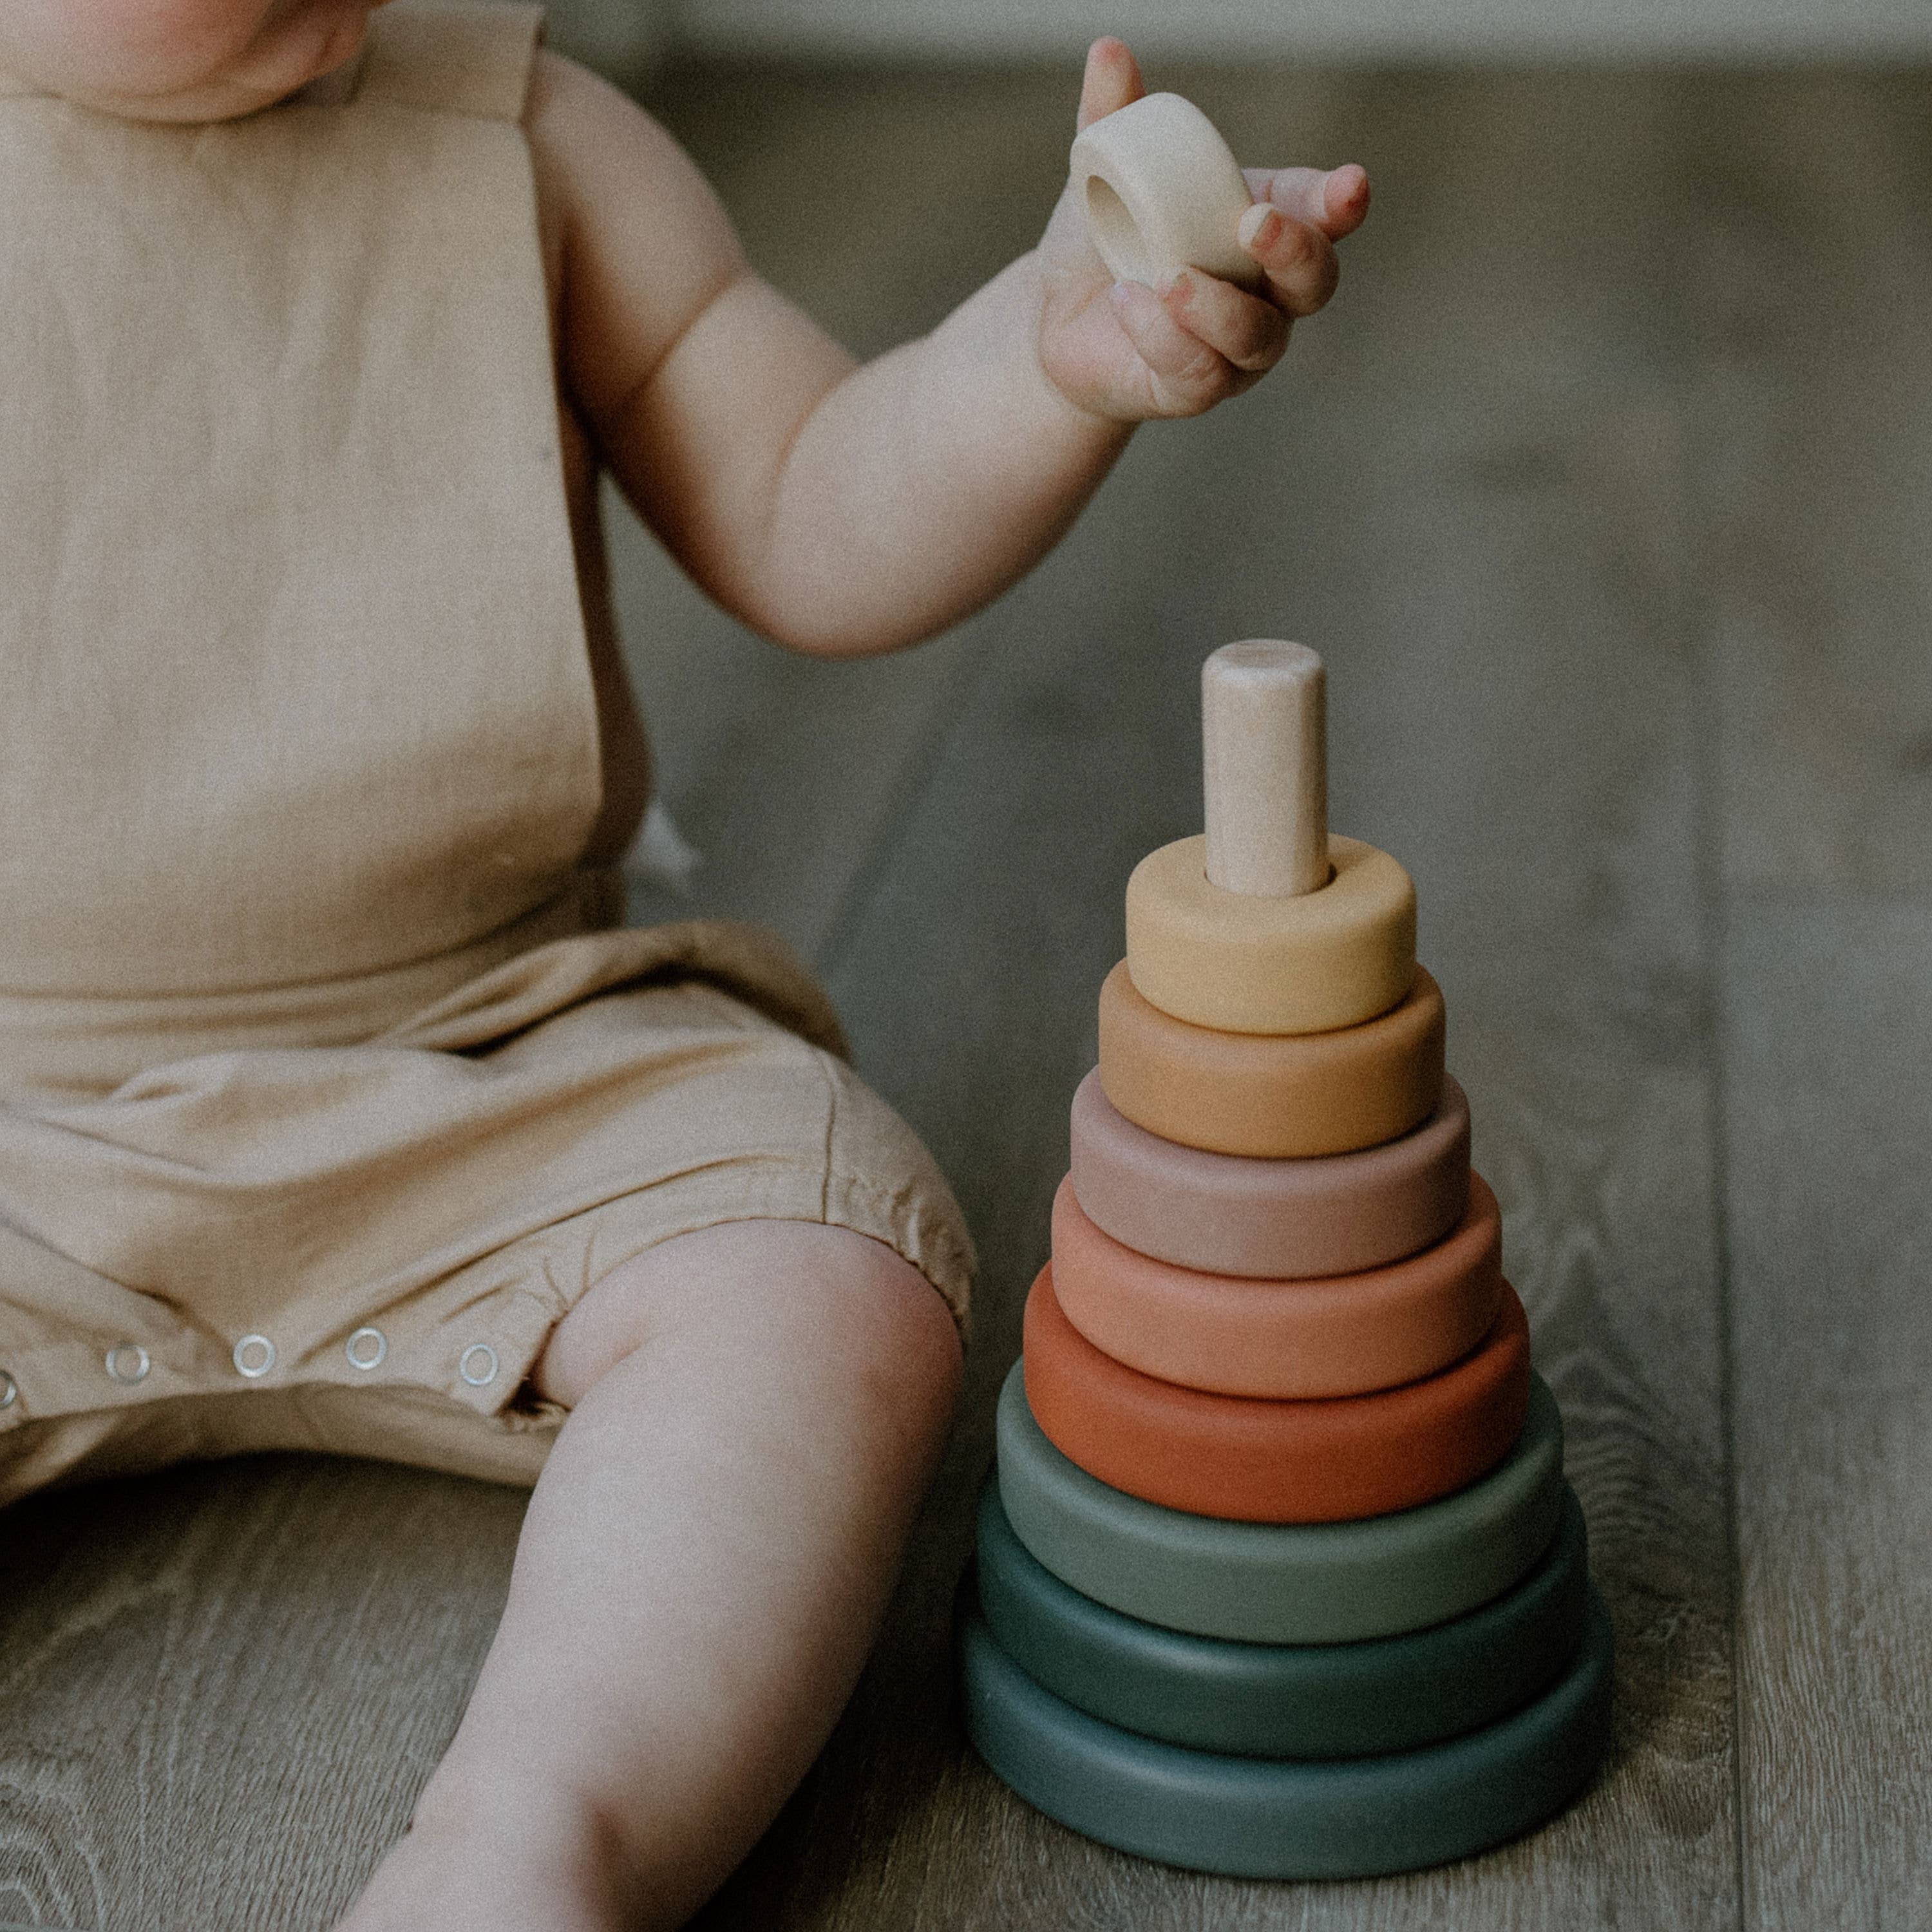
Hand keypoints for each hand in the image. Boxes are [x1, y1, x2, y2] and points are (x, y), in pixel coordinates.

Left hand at [1036, 39, 1370, 422]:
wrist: (1057, 320)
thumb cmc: (1101, 241)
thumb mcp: (1103, 175)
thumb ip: (1113, 119)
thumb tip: (1107, 51)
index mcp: (1264, 224)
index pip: (1321, 212)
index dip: (1341, 202)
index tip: (1349, 186)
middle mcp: (1267, 292)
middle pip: (1315, 281)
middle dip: (1296, 252)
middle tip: (1254, 224)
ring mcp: (1238, 349)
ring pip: (1259, 337)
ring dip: (1219, 307)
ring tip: (1168, 276)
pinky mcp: (1197, 390)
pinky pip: (1199, 373)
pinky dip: (1165, 337)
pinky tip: (1129, 305)